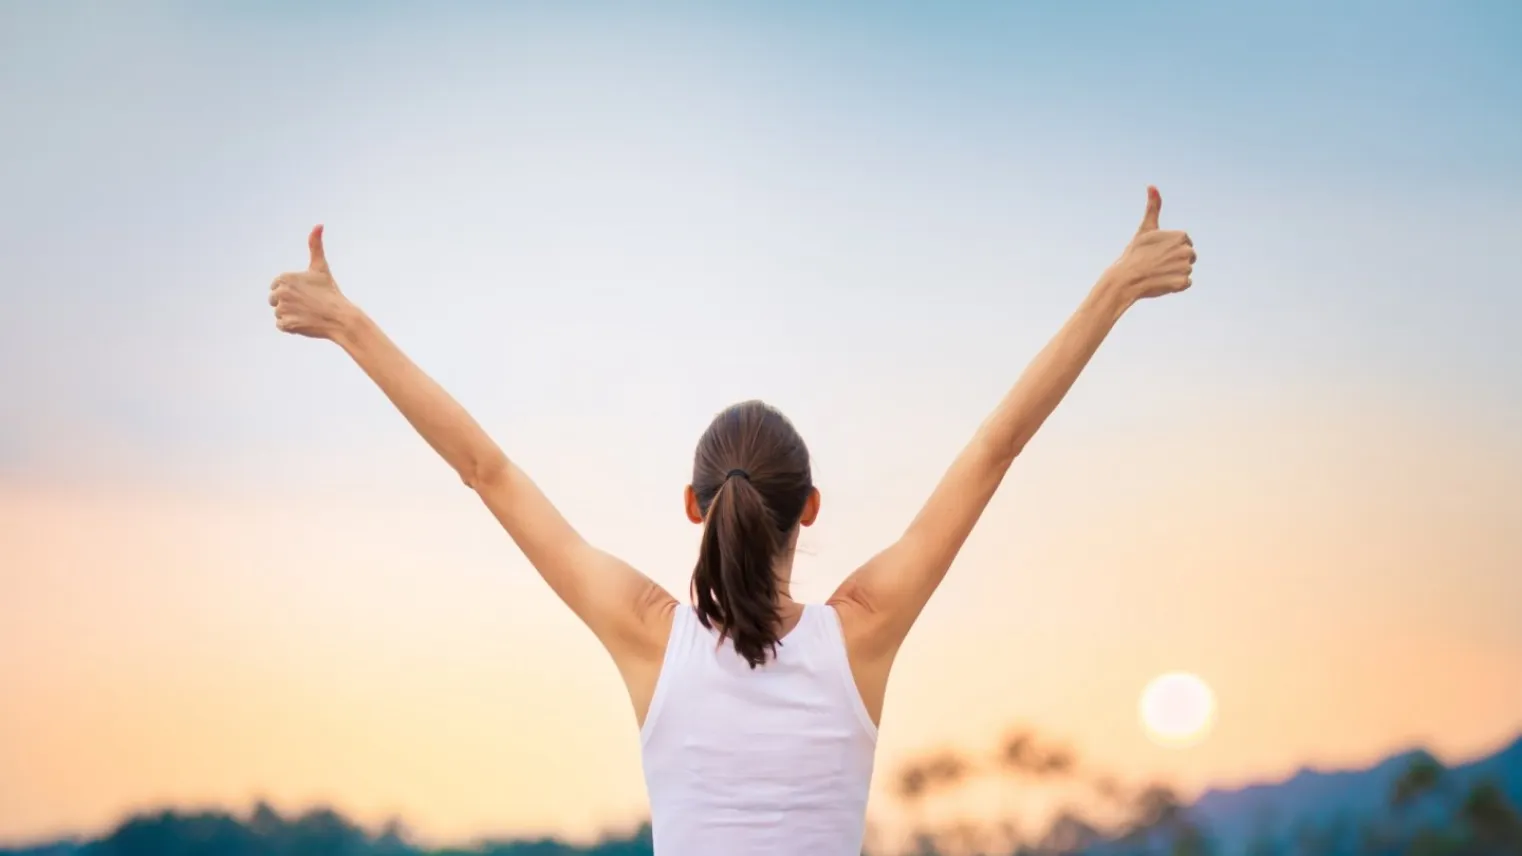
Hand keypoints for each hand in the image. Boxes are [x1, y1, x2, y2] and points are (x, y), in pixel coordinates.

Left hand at [269, 225, 354, 339]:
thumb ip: (315, 245)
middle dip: (289, 303)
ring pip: (279, 313)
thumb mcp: (321, 267)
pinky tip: (305, 322)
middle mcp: (280, 292)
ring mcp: (283, 308)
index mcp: (284, 278)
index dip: (292, 291)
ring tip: (308, 313)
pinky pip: (282, 325)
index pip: (276, 287)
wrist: (341, 317)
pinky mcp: (286, 324)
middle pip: (275, 300)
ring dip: (291, 315)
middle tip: (308, 304)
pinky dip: (292, 326)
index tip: (305, 293)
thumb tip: (319, 224)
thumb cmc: (331, 292)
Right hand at [1103, 187, 1195, 302]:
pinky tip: (1161, 282)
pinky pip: (1184, 284)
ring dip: (1174, 273)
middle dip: (1175, 261)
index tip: (1157, 252)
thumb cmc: (1134, 253)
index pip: (1184, 243)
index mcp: (1181, 236)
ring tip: (1158, 273)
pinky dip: (1174, 285)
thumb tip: (1152, 185)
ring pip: (1185, 270)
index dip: (1170, 249)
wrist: (1126, 279)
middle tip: (1157, 263)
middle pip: (1188, 257)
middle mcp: (1187, 250)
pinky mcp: (1183, 283)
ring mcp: (1186, 267)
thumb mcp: (1145, 228)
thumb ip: (1153, 207)